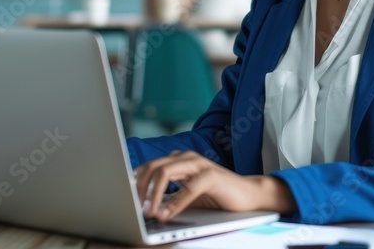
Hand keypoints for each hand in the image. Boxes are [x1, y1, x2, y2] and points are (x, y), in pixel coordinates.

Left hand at [134, 150, 295, 221]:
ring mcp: (199, 164)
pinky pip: (187, 188)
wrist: (249, 197)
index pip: (148, 167)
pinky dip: (174, 203)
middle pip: (152, 167)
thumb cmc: (216, 198)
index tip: (125, 200)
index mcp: (178, 160)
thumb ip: (168, 197)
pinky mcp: (212, 176)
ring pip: (165, 172)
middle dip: (139, 189)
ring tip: (148, 213)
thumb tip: (142, 208)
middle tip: (134, 209)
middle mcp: (186, 158)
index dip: (134, 183)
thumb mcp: (186, 197)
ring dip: (153, 195)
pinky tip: (166, 215)